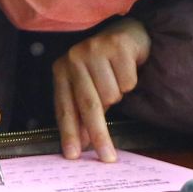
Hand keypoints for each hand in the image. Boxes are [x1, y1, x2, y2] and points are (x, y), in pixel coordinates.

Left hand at [50, 18, 149, 160]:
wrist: (126, 34)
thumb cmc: (103, 67)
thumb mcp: (88, 88)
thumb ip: (82, 113)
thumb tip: (82, 143)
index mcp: (62, 70)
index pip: (65, 107)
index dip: (69, 133)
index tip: (73, 155)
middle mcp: (74, 58)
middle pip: (89, 105)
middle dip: (99, 134)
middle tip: (107, 157)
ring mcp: (95, 49)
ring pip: (112, 95)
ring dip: (119, 94)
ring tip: (117, 80)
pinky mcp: (117, 45)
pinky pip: (128, 82)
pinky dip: (131, 81)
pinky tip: (127, 68)